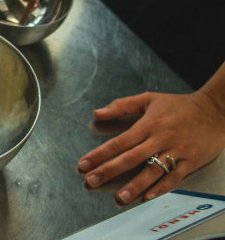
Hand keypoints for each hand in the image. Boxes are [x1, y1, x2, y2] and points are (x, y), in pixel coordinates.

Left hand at [78, 89, 224, 203]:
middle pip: (131, 158)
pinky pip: (175, 177)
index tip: (84, 164)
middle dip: (109, 171)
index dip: (100, 154)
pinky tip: (148, 196)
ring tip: (120, 197)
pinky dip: (161, 187)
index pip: (119, 142)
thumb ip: (122, 105)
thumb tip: (97, 113)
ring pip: (152, 170)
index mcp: (148, 124)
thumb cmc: (180, 105)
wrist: (216, 110)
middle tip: (91, 181)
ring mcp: (177, 151)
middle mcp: (160, 139)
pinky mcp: (192, 161)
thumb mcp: (149, 98)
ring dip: (135, 185)